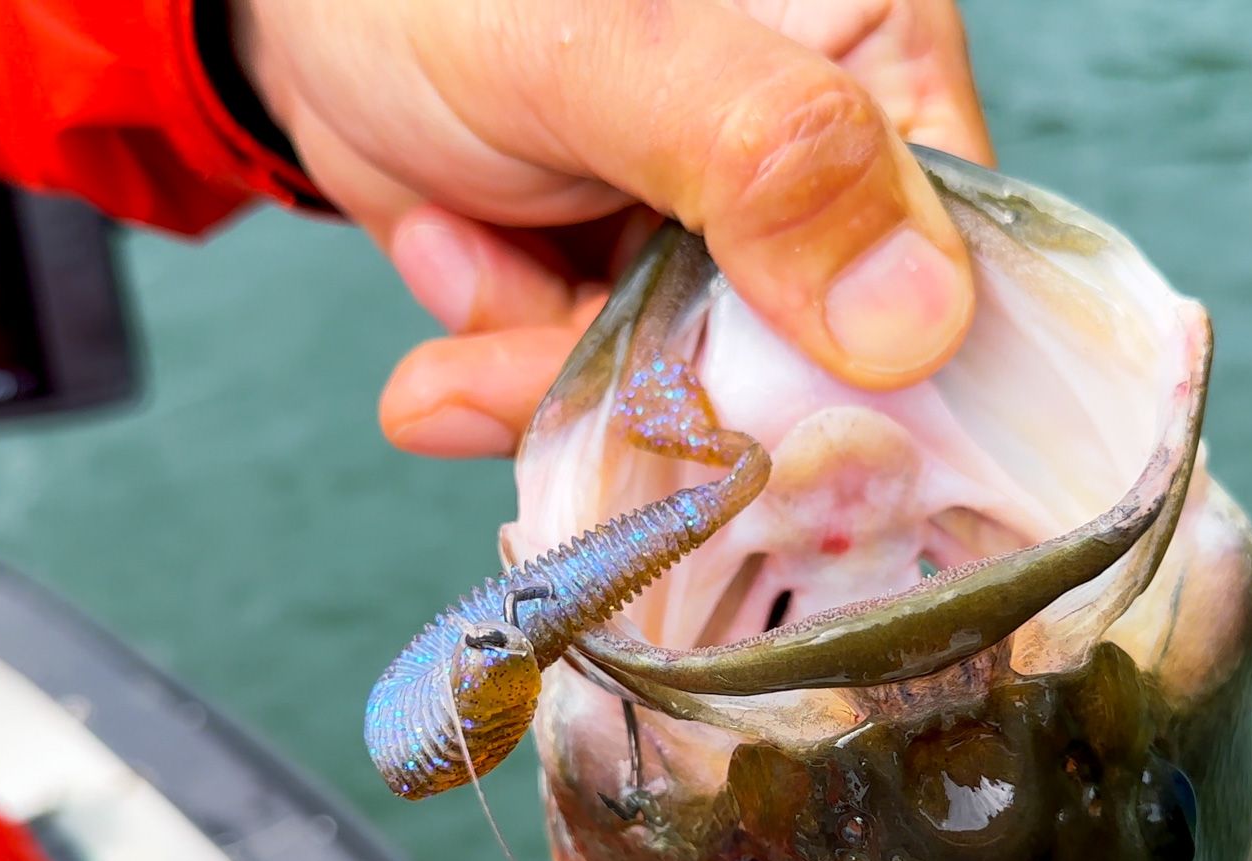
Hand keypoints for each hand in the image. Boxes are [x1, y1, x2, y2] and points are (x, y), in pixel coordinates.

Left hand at [232, 0, 992, 456]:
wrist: (312, 20)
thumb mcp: (605, 48)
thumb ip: (759, 160)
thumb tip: (919, 325)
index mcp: (875, 56)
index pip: (939, 258)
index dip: (857, 369)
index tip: (750, 429)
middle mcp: (827, 164)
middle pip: (815, 361)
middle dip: (658, 376)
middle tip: (524, 344)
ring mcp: (732, 247)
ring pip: (701, 400)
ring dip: (553, 368)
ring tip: (455, 257)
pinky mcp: (644, 305)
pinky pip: (616, 401)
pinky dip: (512, 366)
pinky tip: (449, 258)